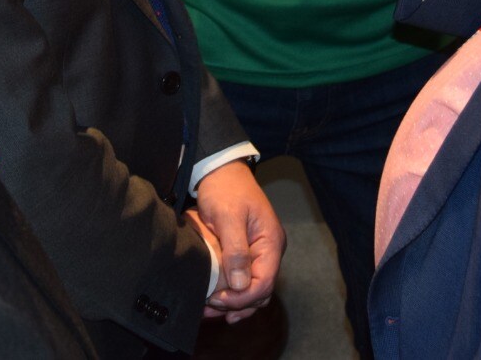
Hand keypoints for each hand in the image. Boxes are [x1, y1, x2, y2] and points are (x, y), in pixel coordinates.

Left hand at [192, 161, 284, 321]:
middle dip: (236, 304)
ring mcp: (260, 253)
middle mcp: (269, 251)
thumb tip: (239, 284)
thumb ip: (235, 250)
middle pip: (260, 291)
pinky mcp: (247, 254)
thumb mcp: (228, 216)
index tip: (217, 299)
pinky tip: (216, 301)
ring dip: (233, 303)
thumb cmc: (226, 188)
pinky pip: (244, 280)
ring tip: (209, 311)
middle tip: (209, 308)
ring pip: (253, 289)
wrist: (220, 171)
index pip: (264, 282)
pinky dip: (232, 293)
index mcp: (271, 242)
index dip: (241, 297)